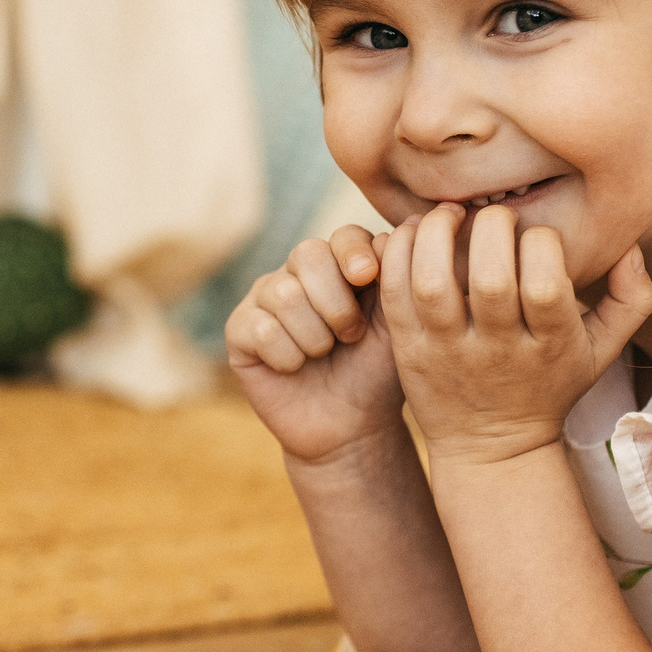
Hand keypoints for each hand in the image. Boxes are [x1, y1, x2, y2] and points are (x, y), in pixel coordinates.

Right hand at [225, 225, 404, 465]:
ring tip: (325, 354)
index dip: (354, 253)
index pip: (343, 235)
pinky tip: (296, 368)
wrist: (350, 427)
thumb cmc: (376, 373)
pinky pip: (261, 329)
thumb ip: (400, 276)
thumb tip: (413, 223)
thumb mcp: (398, 324)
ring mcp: (264, 300)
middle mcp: (298, 275)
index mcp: (339, 266)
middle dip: (336, 302)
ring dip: (316, 336)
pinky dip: (288, 356)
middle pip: (308, 254)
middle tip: (350, 336)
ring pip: (285, 295)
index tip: (367, 278)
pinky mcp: (239, 331)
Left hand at [378, 203, 651, 466]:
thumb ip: (632, 299)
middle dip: (492, 228)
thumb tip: (631, 248)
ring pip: (432, 283)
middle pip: (490, 280)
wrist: (491, 448)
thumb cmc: (550, 385)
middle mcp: (497, 350)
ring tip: (450, 213)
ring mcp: (447, 351)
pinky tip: (417, 233)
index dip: (543, 242)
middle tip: (495, 217)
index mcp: (549, 346)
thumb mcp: (603, 352)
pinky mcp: (408, 349)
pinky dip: (400, 253)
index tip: (537, 235)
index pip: (548, 285)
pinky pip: (395, 293)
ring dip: (437, 233)